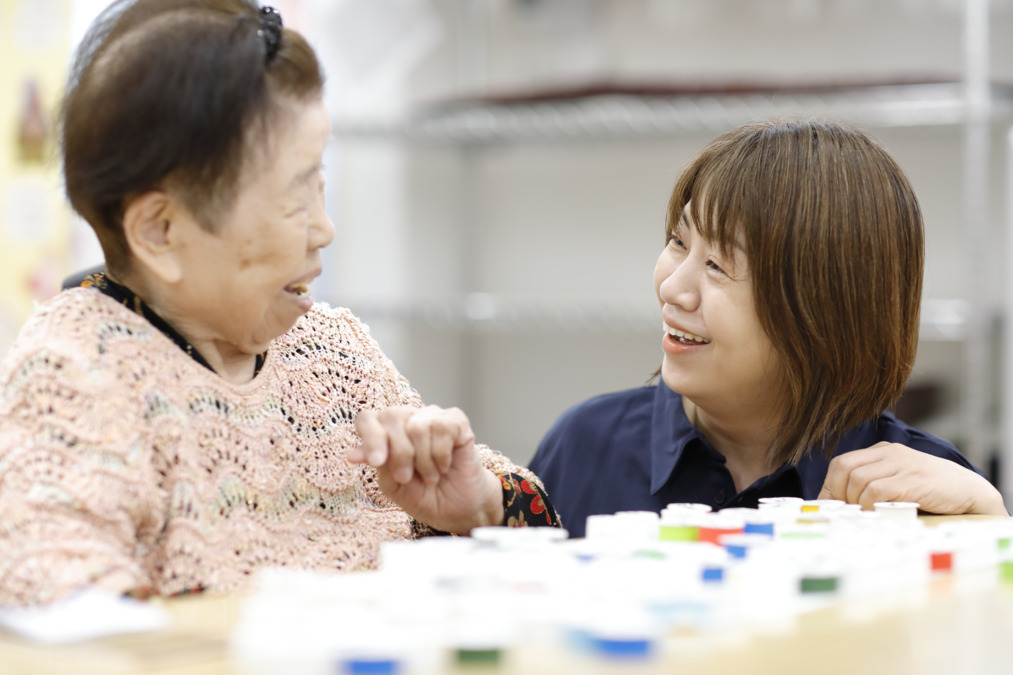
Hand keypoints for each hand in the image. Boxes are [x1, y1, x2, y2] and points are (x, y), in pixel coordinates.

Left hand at [348, 405, 503, 533]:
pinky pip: (442, 428)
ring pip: (418, 426)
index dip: (370, 437)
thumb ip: (377, 463)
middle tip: (406, 477)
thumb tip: (352, 454)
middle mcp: (408, 418)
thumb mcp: (392, 484)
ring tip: (430, 476)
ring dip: (423, 461)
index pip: (367, 418)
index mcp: (387, 432)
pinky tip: (444, 466)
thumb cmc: (423, 495)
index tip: (377, 462)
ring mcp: (433, 417)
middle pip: (392, 416)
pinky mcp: (457, 421)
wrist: (456, 509)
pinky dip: (441, 455)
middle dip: (399, 453)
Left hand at [818, 442, 1007, 514]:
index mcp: (882, 451)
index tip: (828, 509)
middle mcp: (888, 453)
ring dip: (855, 503)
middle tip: (845, 514)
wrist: (968, 491)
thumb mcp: (898, 481)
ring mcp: (900, 464)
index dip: (829, 487)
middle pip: (844, 468)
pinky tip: (877, 515)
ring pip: (857, 480)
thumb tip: (840, 507)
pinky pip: (876, 491)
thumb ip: (873, 486)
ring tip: (864, 517)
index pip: (841, 464)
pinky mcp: (911, 479)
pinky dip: (870, 506)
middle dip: (838, 494)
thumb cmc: (930, 491)